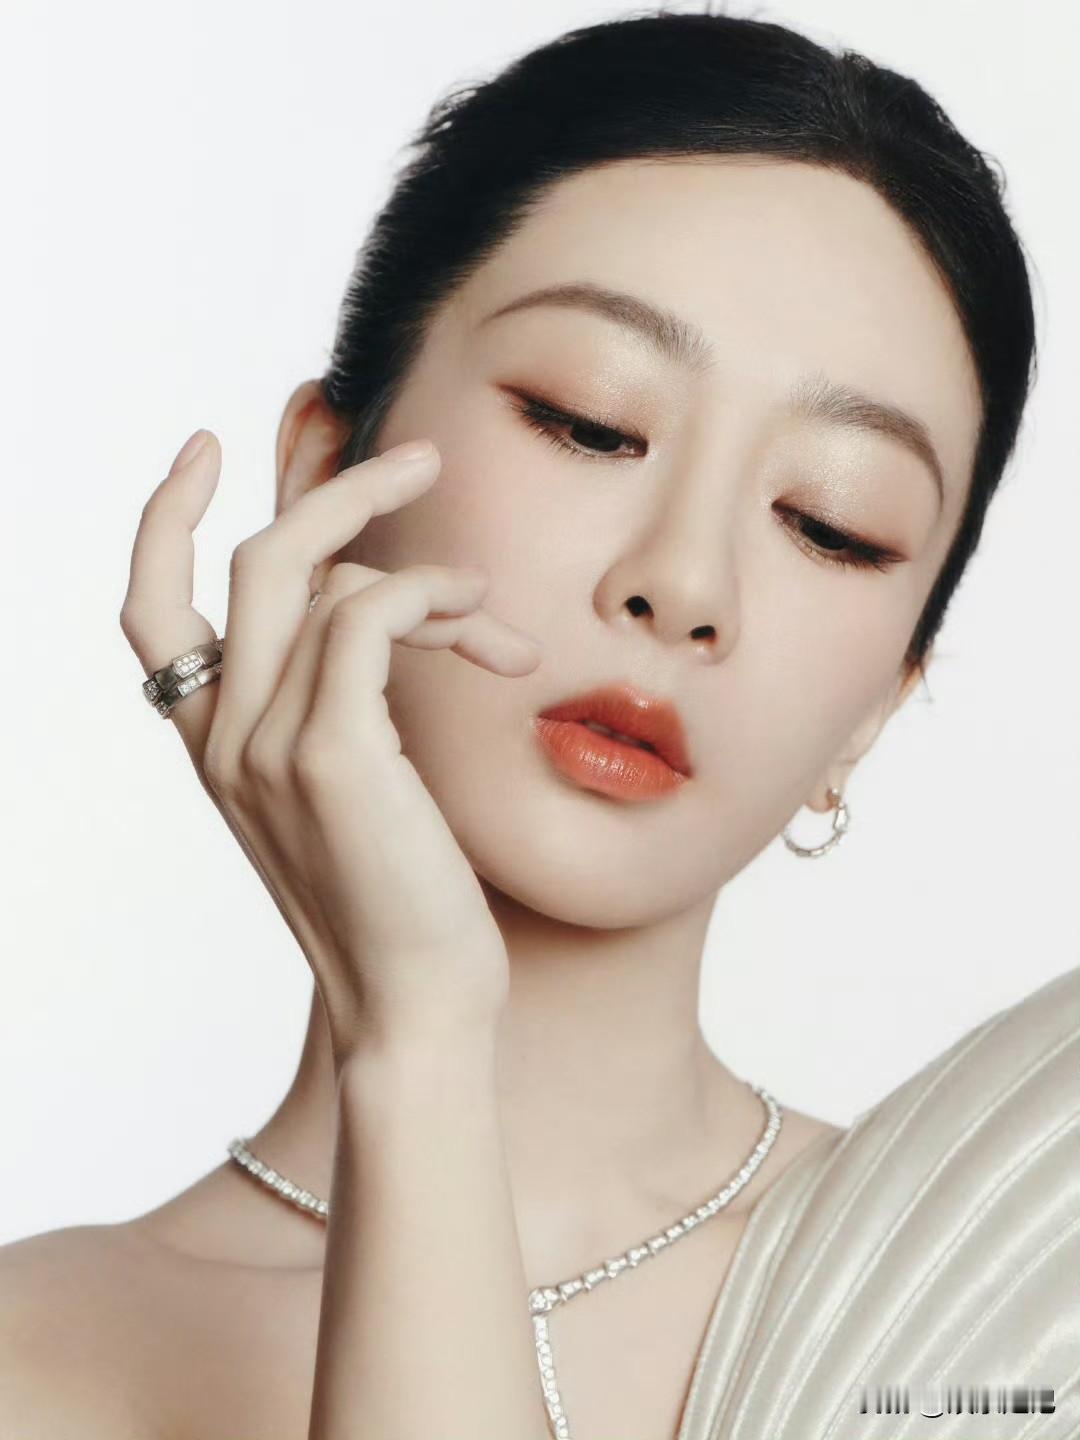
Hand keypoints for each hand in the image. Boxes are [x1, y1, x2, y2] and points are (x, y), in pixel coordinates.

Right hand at [119, 430, 541, 1067]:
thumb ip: (342, 695)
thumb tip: (384, 605)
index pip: (150, 610)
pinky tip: (488, 635)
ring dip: (424, 566)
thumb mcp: (354, 787)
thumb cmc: (401, 901)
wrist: (415, 1010)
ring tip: (489, 614)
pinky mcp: (330, 756)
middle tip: (422, 459)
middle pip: (250, 560)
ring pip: (316, 577)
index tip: (208, 446)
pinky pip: (367, 616)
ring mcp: (266, 746)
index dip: (165, 517)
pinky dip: (431, 597)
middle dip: (338, 489)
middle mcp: (223, 739)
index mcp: (215, 745)